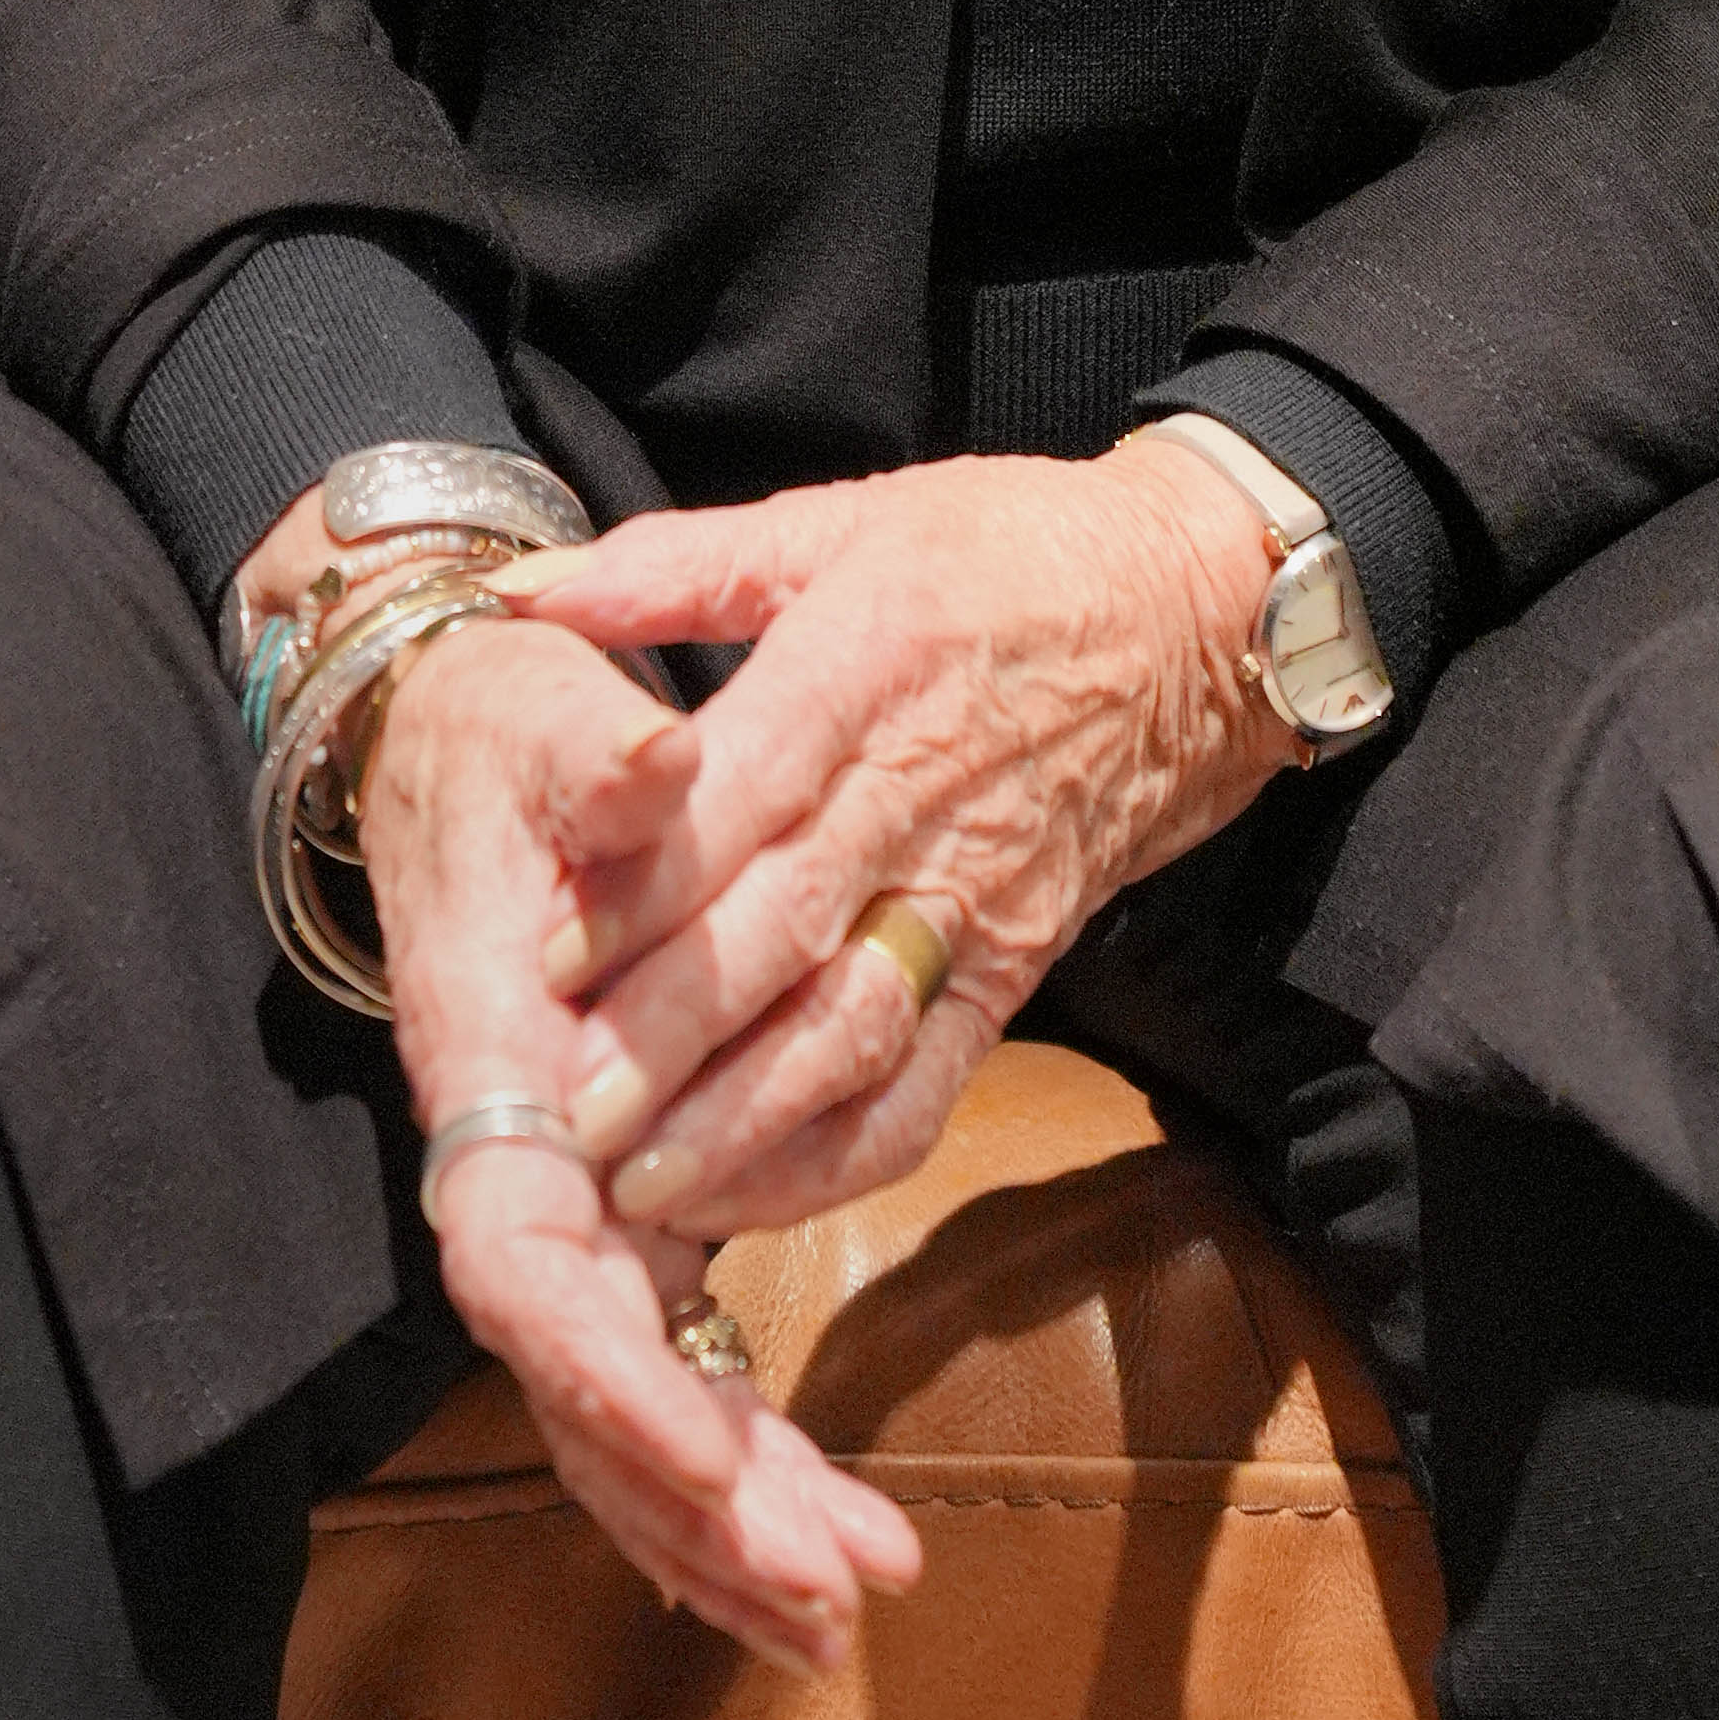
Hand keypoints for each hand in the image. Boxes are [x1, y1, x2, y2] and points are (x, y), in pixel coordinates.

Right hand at [352, 610, 925, 1679]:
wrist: (462, 732)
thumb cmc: (509, 722)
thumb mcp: (546, 705)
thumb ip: (599, 750)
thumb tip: (655, 770)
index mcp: (486, 1058)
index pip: (520, 1257)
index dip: (602, 1366)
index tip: (708, 1454)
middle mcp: (510, 1156)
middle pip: (582, 1373)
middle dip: (698, 1496)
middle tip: (836, 1591)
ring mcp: (559, 1194)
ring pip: (620, 1396)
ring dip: (723, 1515)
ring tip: (844, 1604)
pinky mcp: (609, 1206)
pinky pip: (656, 1362)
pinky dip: (720, 1463)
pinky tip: (793, 1554)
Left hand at [499, 433, 1293, 1242]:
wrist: (1195, 618)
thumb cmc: (1001, 552)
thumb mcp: (842, 520)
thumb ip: (675, 561)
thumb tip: (524, 586)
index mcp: (868, 661)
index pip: (747, 796)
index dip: (652, 886)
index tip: (549, 960)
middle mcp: (919, 792)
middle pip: (786, 932)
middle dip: (671, 1036)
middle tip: (562, 1116)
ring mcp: (973, 897)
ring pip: (853, 1030)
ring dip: (743, 1120)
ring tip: (633, 1185)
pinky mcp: (1011, 972)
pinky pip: (926, 1088)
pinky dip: (836, 1159)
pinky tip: (744, 1200)